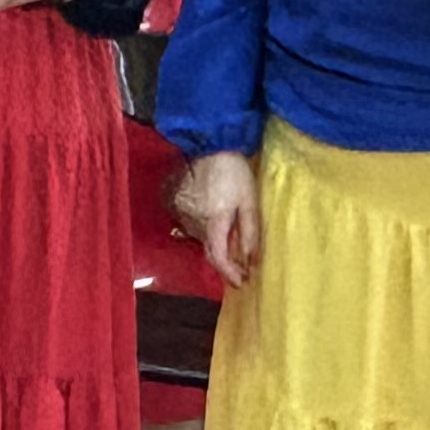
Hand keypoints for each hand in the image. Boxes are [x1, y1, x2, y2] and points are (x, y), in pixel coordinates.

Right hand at [173, 153, 260, 287]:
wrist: (208, 146)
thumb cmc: (234, 173)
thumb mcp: (249, 201)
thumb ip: (250, 231)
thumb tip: (251, 260)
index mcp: (214, 221)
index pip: (219, 257)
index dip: (230, 273)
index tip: (241, 283)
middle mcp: (194, 222)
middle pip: (210, 251)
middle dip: (225, 263)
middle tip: (241, 270)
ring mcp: (183, 214)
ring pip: (202, 240)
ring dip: (217, 247)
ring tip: (232, 248)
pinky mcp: (177, 206)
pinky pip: (194, 227)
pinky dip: (207, 232)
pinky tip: (217, 226)